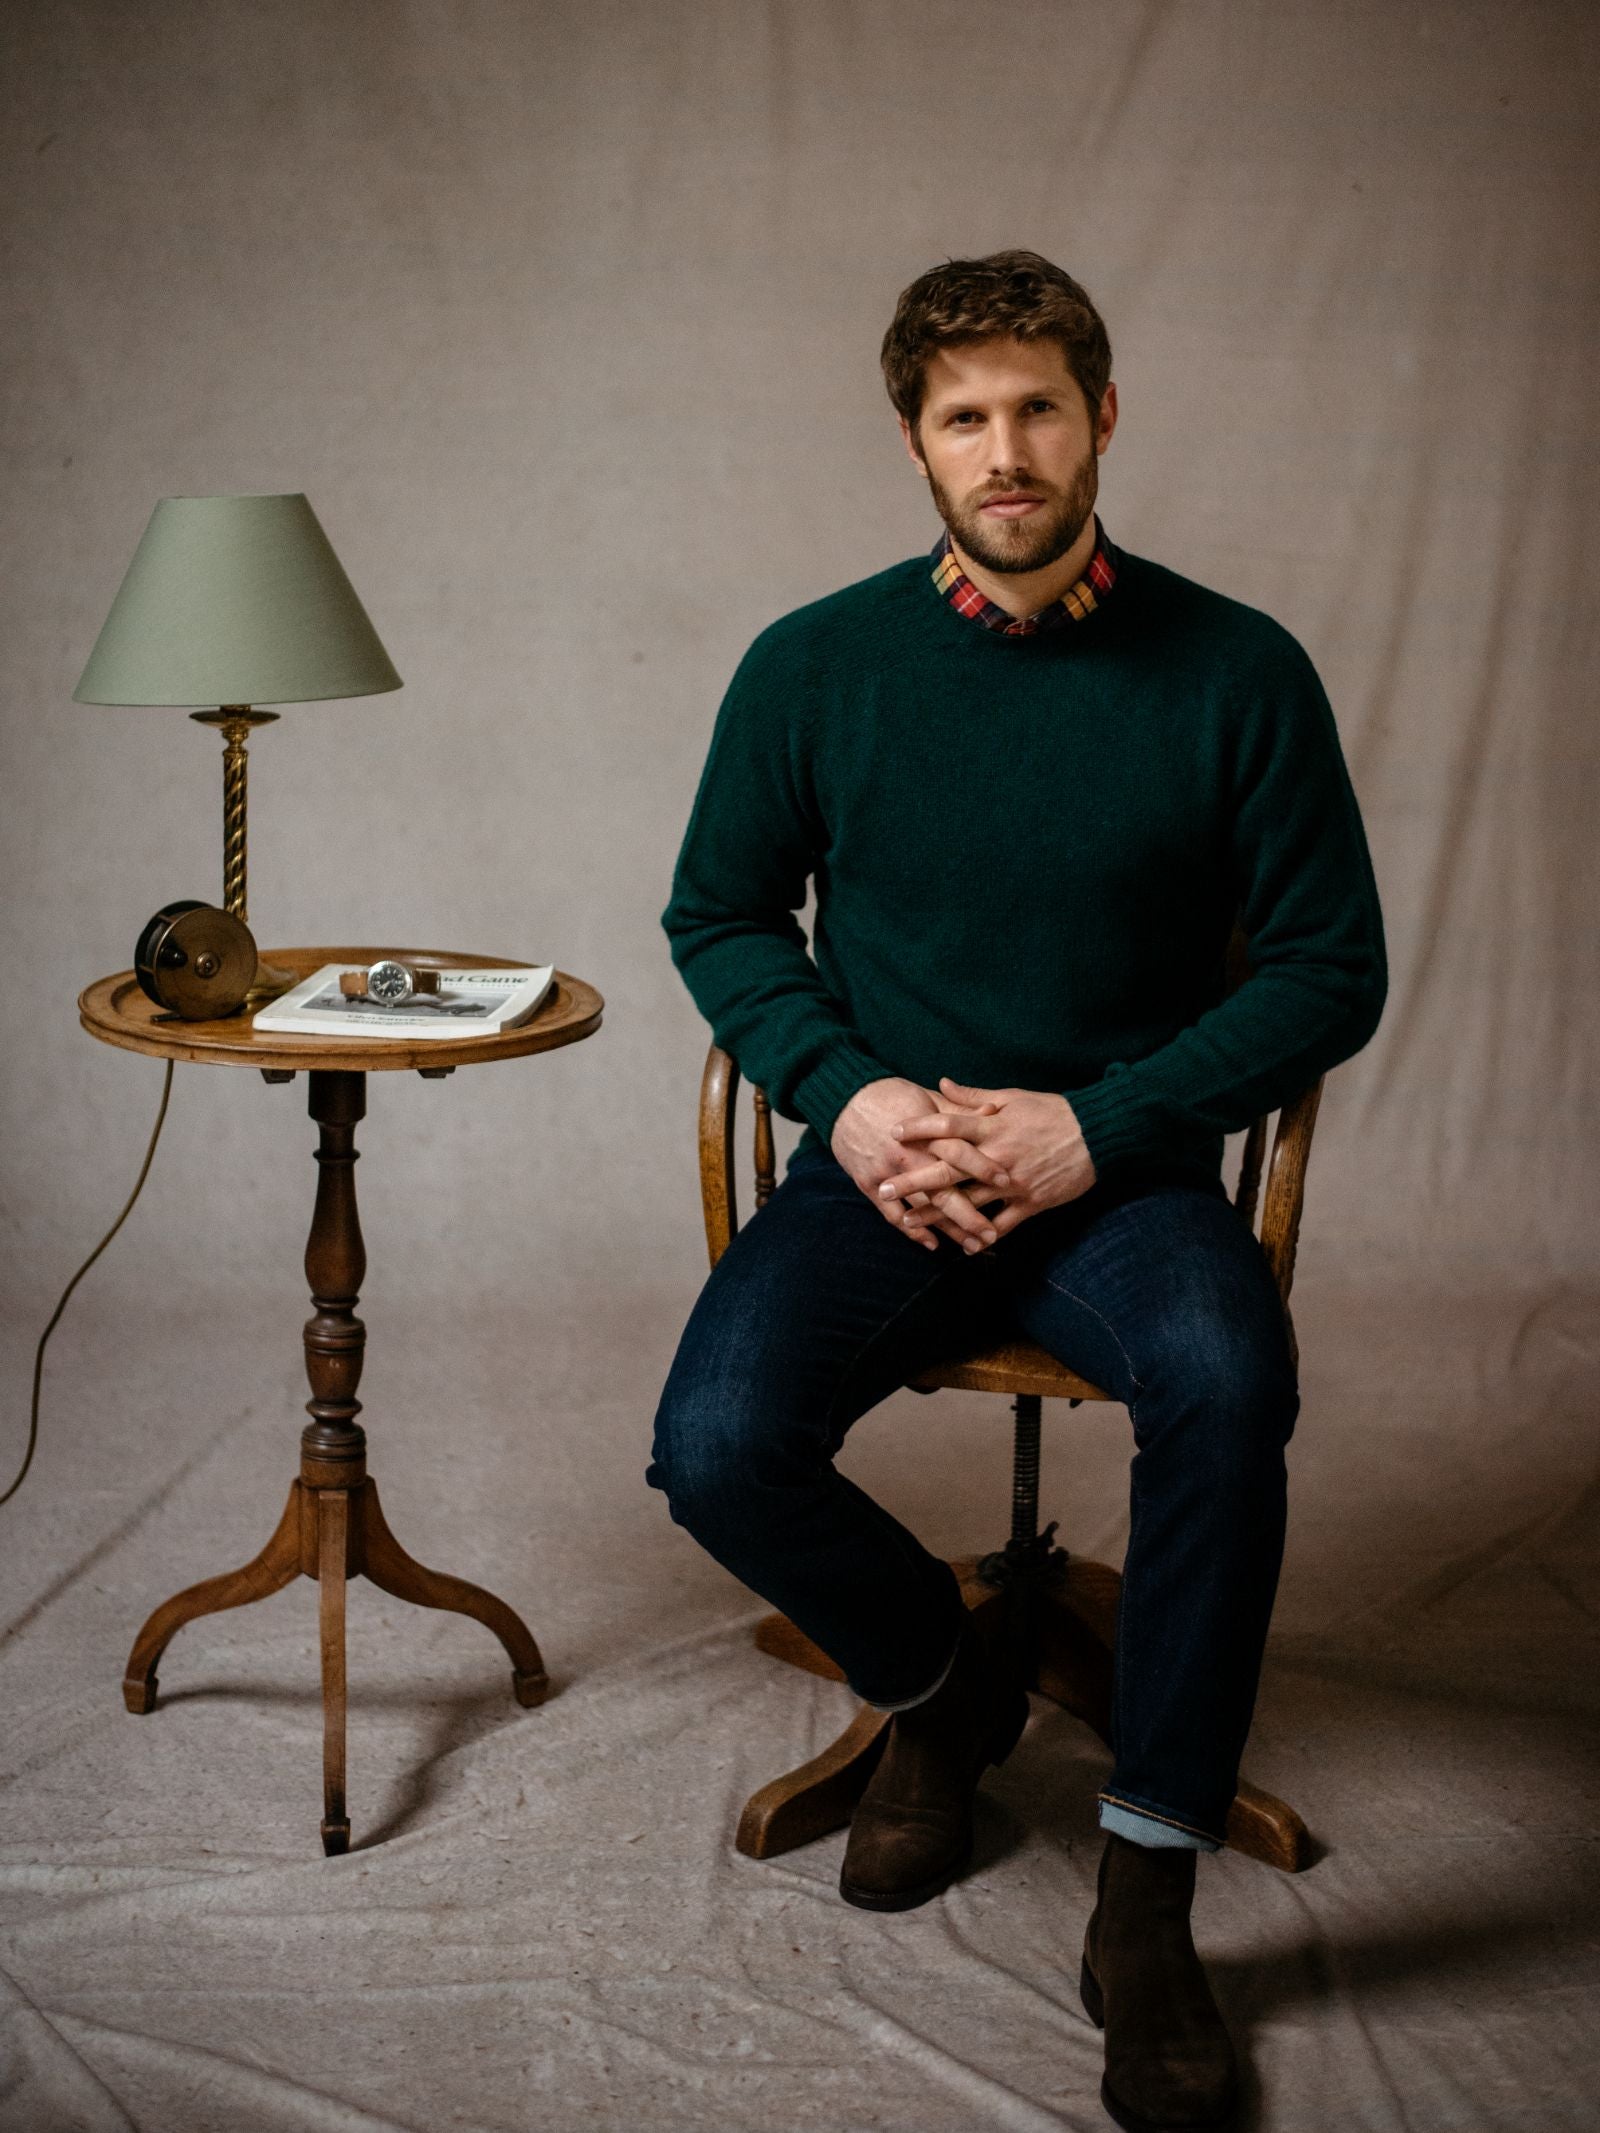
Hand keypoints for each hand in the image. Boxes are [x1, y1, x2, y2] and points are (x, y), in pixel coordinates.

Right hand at [830, 1078, 1012, 1250]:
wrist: (844, 1097)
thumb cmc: (891, 1095)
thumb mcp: (927, 1099)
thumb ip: (959, 1111)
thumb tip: (995, 1110)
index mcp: (925, 1131)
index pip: (960, 1152)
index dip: (983, 1167)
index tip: (1006, 1183)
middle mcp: (908, 1155)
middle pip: (943, 1190)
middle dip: (969, 1215)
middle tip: (991, 1235)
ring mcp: (887, 1172)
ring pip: (922, 1207)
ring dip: (947, 1229)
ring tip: (971, 1245)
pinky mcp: (868, 1183)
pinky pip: (892, 1214)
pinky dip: (912, 1231)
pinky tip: (932, 1244)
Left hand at [886, 1075, 1095, 1241]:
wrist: (1097, 1135)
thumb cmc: (1053, 1112)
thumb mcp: (1013, 1097)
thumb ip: (974, 1097)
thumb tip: (940, 1084)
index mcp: (992, 1127)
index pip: (947, 1125)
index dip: (919, 1128)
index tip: (893, 1133)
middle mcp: (997, 1156)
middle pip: (947, 1169)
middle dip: (913, 1180)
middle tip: (884, 1188)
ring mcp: (1012, 1182)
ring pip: (968, 1202)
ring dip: (936, 1213)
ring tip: (908, 1221)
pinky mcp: (1031, 1202)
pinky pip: (1003, 1224)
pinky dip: (983, 1236)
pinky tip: (964, 1247)